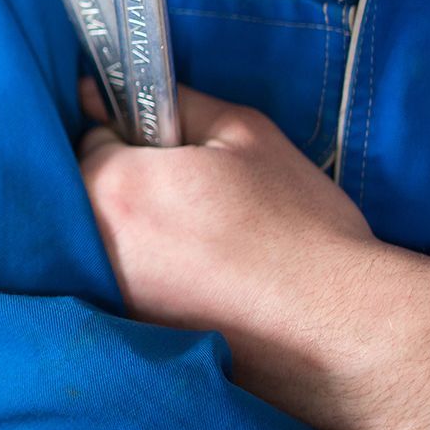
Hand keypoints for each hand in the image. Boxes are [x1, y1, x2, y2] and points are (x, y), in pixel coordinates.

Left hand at [78, 80, 429, 429]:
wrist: (340, 326)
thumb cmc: (297, 224)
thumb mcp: (244, 134)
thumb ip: (173, 103)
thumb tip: (106, 91)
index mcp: (116, 187)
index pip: (92, 140)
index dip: (135, 138)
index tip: (175, 151)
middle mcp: (96, 246)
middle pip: (89, 194)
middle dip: (129, 185)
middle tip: (195, 197)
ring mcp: (111, 299)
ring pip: (104, 242)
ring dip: (138, 233)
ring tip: (204, 242)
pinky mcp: (134, 338)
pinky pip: (124, 286)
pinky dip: (152, 277)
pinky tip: (202, 281)